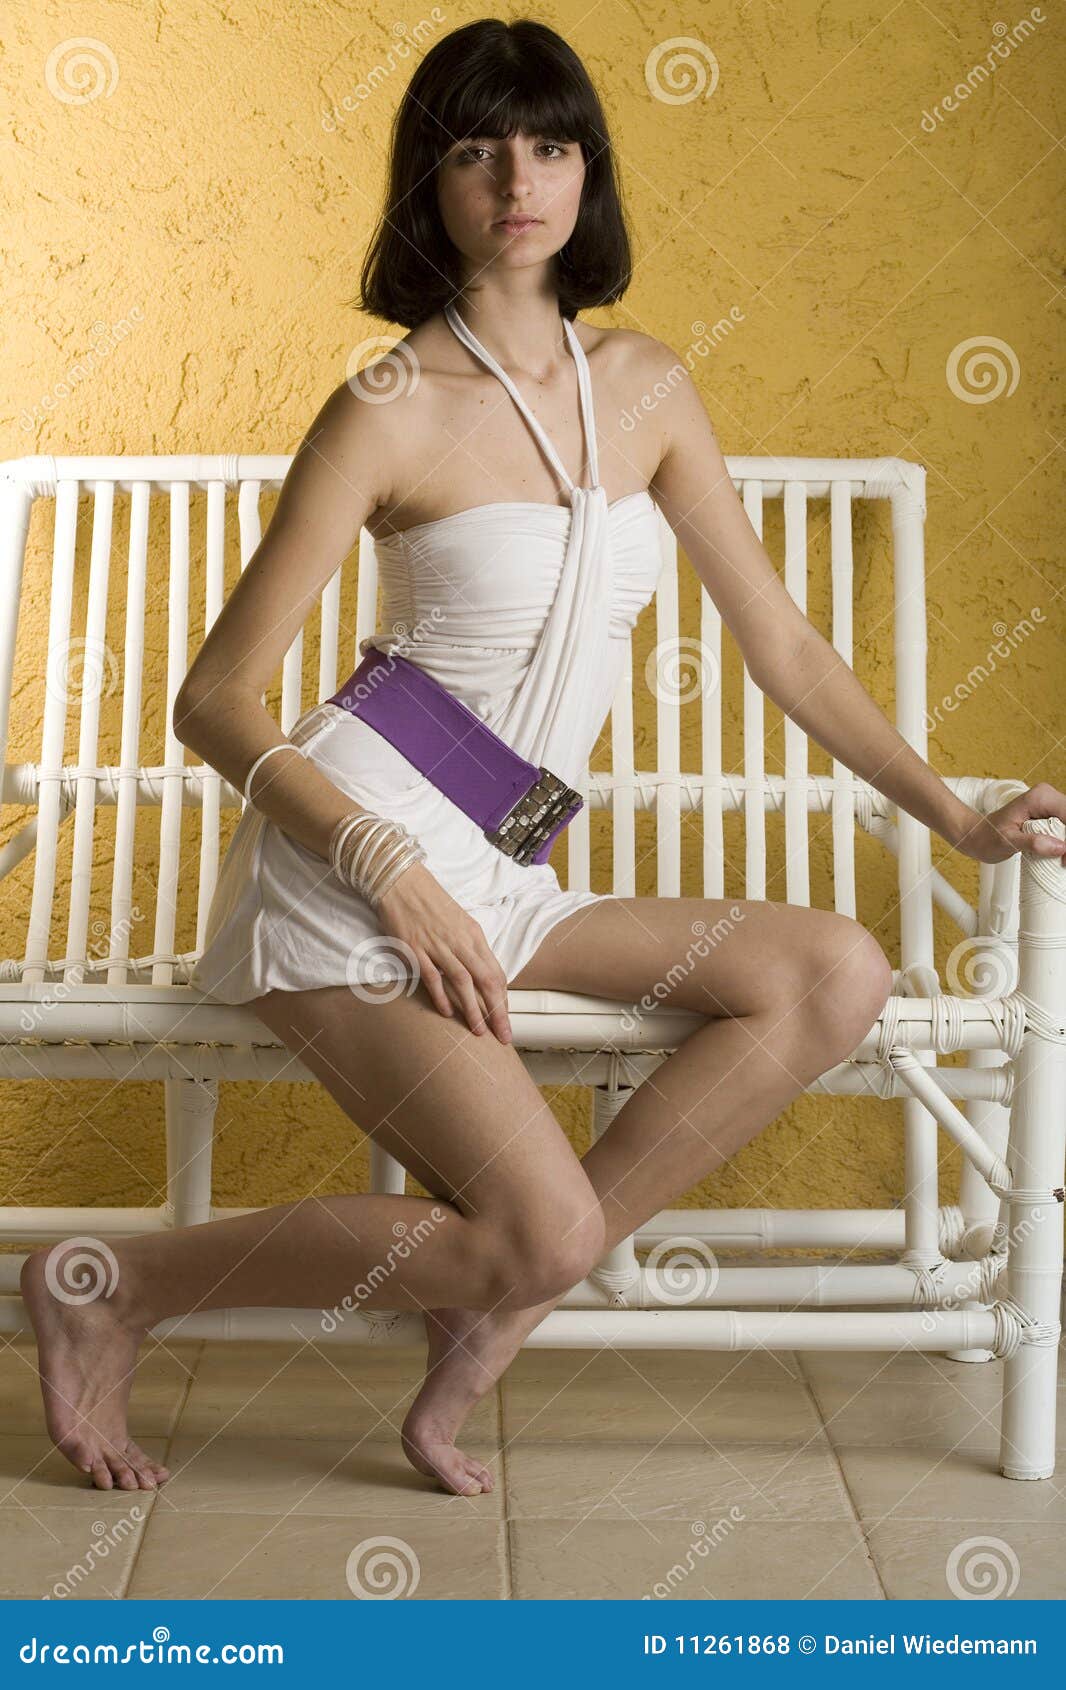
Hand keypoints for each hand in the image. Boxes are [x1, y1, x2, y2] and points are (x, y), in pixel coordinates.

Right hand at [375, 861, 513, 1043]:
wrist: (401, 881)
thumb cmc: (430, 902)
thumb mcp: (459, 922)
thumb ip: (470, 947)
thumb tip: (480, 973)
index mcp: (474, 934)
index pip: (496, 972)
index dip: (503, 998)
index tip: (506, 1018)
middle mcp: (460, 941)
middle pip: (486, 981)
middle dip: (497, 1012)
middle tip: (503, 1036)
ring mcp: (437, 946)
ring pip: (462, 982)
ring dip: (473, 1009)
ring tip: (479, 1031)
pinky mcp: (415, 949)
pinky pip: (432, 976)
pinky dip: (441, 996)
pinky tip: (447, 1013)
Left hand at [950, 783, 1065, 864]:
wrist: (978, 835)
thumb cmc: (987, 837)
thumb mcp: (1008, 842)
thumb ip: (1033, 843)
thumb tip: (1060, 847)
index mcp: (1039, 797)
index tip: (1065, 858)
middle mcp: (1047, 796)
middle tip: (1064, 862)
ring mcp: (1050, 804)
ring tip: (1062, 861)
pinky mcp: (1050, 814)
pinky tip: (1061, 855)